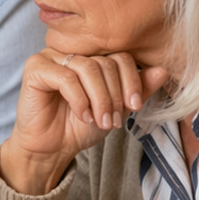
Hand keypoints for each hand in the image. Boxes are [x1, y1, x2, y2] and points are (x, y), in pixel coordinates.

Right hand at [0, 50, 170, 194]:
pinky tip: (83, 116)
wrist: (52, 147)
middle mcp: (70, 51)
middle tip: (113, 121)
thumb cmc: (80, 126)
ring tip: (100, 121)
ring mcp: (51, 57)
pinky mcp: (35, 68)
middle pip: (105, 63)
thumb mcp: (116, 108)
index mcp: (90, 55)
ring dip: (99, 100)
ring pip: (88, 69)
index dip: (132, 81)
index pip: (120, 56)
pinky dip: (79, 100)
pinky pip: (66, 78)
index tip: (135, 107)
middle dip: (114, 96)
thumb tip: (163, 70)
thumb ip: (138, 89)